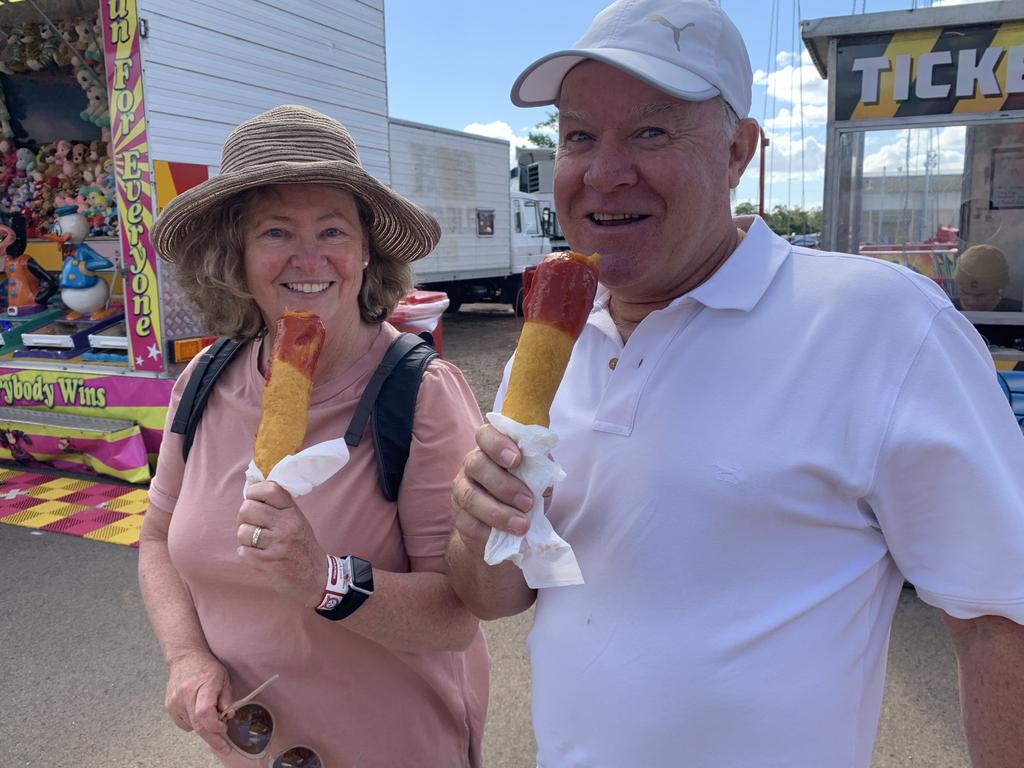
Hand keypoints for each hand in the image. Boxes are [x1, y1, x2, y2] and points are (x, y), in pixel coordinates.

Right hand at [164, 649, 231, 755]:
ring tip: (211, 717)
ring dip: (204, 728)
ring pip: (192, 726)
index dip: (215, 725)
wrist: (185, 658)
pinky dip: (193, 723)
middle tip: (224, 747)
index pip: (204, 713)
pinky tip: (197, 713)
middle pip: (198, 724)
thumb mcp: (224, 679)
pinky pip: (184, 724)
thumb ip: (227, 699)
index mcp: (202, 685)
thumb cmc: (206, 667)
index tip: (224, 728)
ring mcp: (175, 701)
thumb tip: (228, 716)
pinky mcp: (169, 706)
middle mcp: (185, 694)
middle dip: (212, 739)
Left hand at [236, 481, 325, 607]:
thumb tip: (250, 486)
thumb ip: (277, 506)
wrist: (316, 577)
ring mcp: (278, 545)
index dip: (254, 492)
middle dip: (244, 518)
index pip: (270, 488)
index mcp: (293, 512)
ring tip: (256, 543)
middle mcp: (287, 525)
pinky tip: (258, 556)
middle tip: (252, 525)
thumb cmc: (302, 546)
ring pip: (242, 531)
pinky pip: (242, 552)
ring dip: (245, 539)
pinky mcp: (269, 563)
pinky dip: (246, 555)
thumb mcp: (297, 520)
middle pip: (247, 508)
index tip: (254, 500)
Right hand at [451, 424, 534, 554]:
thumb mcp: (535, 480)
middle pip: (477, 464)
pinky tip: (506, 536)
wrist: (505, 530)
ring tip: (522, 525)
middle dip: (504, 484)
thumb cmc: (522, 495)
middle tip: (528, 502)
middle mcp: (471, 466)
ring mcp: (461, 491)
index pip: (486, 435)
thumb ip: (539, 469)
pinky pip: (469, 524)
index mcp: (490, 449)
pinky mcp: (459, 518)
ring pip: (471, 497)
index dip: (499, 444)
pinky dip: (490, 532)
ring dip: (499, 512)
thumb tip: (544, 466)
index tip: (517, 459)